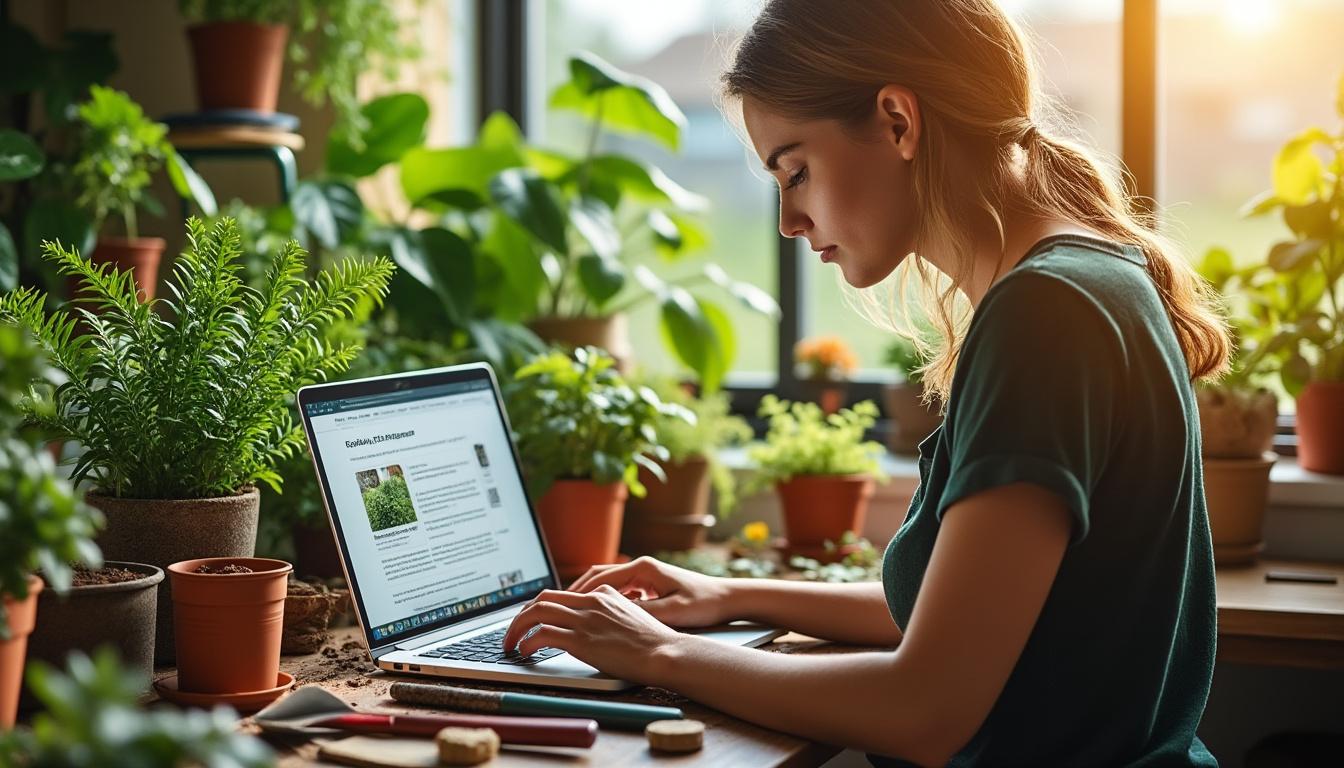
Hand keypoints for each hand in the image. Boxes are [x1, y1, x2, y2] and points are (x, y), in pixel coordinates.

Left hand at [500, 584, 686, 685]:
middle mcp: (590, 602)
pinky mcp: (581, 640)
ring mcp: (585, 620)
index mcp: (602, 594)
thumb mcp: (633, 613)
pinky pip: (543, 635)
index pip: (560, 594)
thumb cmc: (654, 641)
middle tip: (512, 631)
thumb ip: (613, 608)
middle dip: (521, 615)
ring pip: (537, 613)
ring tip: (510, 643)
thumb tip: (598, 615)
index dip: (539, 607)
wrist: (665, 653)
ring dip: (517, 628)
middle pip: (542, 599)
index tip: (530, 620)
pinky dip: (527, 643)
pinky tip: (524, 652)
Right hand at [567, 556, 734, 627]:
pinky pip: (620, 590)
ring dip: (590, 595)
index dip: (579, 591)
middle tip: (557, 605)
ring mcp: (645, 575)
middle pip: (599, 575)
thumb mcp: (671, 612)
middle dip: (578, 590)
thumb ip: (642, 613)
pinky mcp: (650, 584)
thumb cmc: (703, 603)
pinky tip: (598, 615)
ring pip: (608, 582)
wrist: (726, 598)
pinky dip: (605, 600)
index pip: (601, 576)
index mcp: (643, 568)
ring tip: (571, 611)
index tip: (562, 603)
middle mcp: (642, 567)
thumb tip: (614, 617)